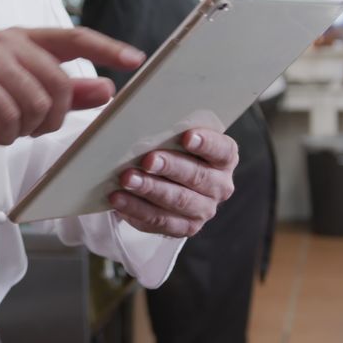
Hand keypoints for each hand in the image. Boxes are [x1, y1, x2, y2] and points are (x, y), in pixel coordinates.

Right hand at [0, 27, 144, 148]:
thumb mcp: (25, 97)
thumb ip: (67, 93)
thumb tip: (107, 89)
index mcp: (24, 39)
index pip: (75, 38)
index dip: (107, 48)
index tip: (135, 59)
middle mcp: (7, 42)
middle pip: (60, 84)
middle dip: (51, 117)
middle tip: (29, 128)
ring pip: (36, 103)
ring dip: (24, 128)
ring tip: (5, 127)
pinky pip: (8, 116)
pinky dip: (4, 134)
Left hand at [109, 128, 237, 237]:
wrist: (163, 179)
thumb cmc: (169, 148)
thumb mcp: (173, 135)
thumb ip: (167, 126)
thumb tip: (143, 114)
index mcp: (224, 158)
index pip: (222, 150)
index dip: (206, 143)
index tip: (187, 136)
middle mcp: (219, 185)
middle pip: (197, 177)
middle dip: (170, 167)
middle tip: (147, 160)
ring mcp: (203, 209)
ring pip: (177, 201)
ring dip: (150, 189)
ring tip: (126, 178)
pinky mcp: (184, 227)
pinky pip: (159, 220)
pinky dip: (136, 209)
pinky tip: (118, 199)